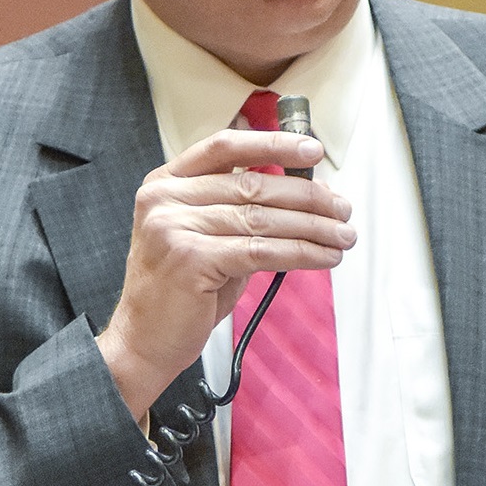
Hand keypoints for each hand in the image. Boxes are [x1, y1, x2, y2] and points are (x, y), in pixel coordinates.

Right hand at [95, 129, 354, 418]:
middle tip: (342, 208)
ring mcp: (174, 227)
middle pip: (252, 185)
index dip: (273, 143)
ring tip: (343, 236)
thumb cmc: (180, 292)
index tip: (313, 149)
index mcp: (166, 182)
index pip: (226, 147)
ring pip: (262, 219)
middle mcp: (165, 198)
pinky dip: (301, 253)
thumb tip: (303, 195)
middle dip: (308, 196)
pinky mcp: (191, 260)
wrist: (142, 342)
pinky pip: (261, 251)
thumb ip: (239, 211)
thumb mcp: (204, 237)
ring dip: (313, 228)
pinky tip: (323, 257)